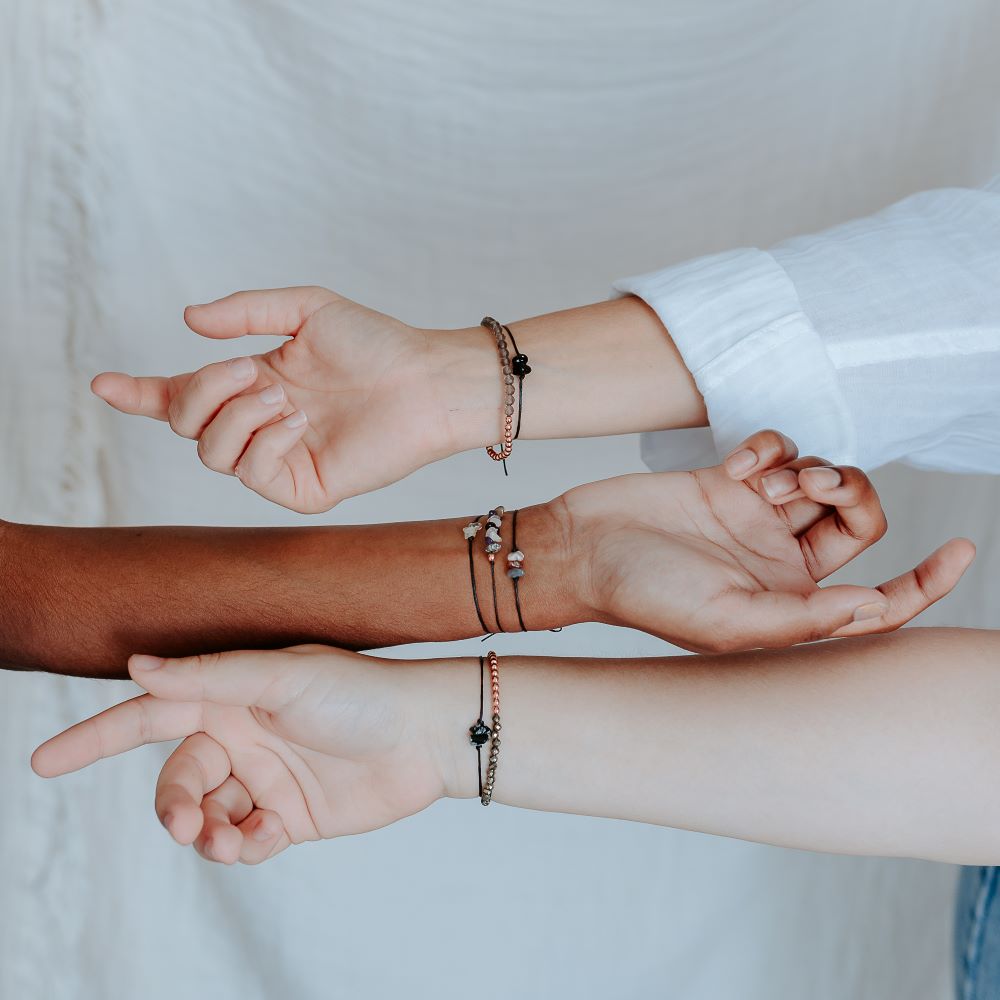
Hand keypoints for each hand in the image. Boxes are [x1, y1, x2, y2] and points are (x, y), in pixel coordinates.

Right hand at [32, 647, 456, 863]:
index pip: (149, 712)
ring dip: (206, 832)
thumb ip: (209, 676)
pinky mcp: (290, 815)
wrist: (424, 735)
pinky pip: (245, 840)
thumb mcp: (281, 677)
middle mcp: (242, 734)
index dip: (96, 736)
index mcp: (231, 694)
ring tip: (229, 836)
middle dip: (172, 805)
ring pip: (207, 816)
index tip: (44, 761)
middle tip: (188, 823)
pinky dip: (243, 846)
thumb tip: (136, 665)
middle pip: (176, 779)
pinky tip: (262, 837)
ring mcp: (265, 777)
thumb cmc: (360, 692)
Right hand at [91, 288, 487, 512]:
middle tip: (249, 370)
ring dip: (238, 416)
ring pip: (211, 451)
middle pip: (187, 424)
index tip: (101, 383)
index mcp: (255, 386)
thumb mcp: (305, 309)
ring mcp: (279, 459)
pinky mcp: (303, 489)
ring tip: (285, 397)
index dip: (139, 393)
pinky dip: (264, 441)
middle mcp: (260, 425)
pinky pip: (251, 473)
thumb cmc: (375, 343)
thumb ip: (245, 313)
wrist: (423, 380)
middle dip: (204, 391)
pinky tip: (297, 423)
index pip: (184, 397)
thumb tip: (188, 322)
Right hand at [563, 429, 974, 651]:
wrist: (582, 544)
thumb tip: (872, 609)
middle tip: (813, 487)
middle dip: (851, 494)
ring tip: (765, 479)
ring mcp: (755, 518)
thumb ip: (803, 618)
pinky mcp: (730, 481)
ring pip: (821, 479)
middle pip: (857, 521)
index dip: (925, 582)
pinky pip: (781, 450)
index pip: (876, 600)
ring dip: (807, 469)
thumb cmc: (642, 593)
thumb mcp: (725, 621)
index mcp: (787, 605)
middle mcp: (779, 561)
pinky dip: (771, 448)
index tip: (962, 550)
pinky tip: (739, 463)